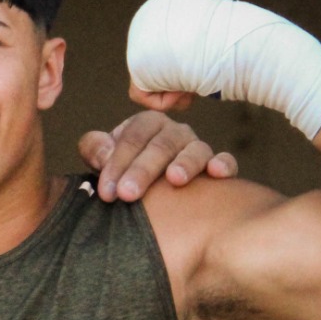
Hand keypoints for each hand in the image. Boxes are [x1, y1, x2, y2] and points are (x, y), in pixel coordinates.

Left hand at [78, 108, 237, 201]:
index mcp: (146, 125)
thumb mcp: (103, 159)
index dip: (117, 162)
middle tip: (127, 194)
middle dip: (142, 170)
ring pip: (194, 150)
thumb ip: (95, 150)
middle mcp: (174, 132)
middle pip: (161, 145)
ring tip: (175, 180)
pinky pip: (226, 161)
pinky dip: (223, 164)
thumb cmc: (124, 171)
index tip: (107, 191)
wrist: (151, 189)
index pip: (132, 138)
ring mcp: (197, 147)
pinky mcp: (218, 165)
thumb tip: (104, 153)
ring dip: (185, 164)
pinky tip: (216, 174)